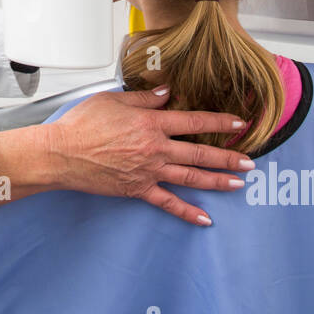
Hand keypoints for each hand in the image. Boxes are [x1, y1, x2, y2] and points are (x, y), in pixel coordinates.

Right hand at [44, 86, 252, 225]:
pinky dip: (188, 212)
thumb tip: (168, 94)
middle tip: (250, 161)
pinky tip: (205, 219)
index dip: (219, 122)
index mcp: (151, 124)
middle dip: (229, 157)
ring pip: (191, 178)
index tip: (239, 123)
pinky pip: (168, 203)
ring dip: (218, 181)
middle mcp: (156, 149)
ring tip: (239, 184)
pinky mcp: (138, 190)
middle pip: (200, 153)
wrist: (62, 154)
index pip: (194, 121)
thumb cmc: (82, 125)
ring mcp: (149, 172)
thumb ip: (144, 98)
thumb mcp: (113, 101)